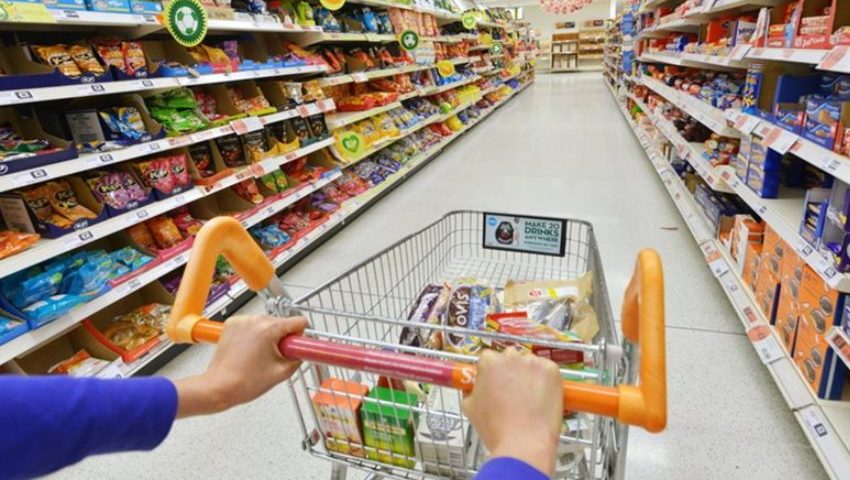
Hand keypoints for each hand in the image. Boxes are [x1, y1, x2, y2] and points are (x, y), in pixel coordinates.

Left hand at [174, 315, 306, 417]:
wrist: (219, 387)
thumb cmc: (244, 382)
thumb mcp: (282, 372)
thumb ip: (298, 357)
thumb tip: (303, 351)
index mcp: (269, 329)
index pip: (298, 321)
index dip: (300, 336)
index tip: (295, 347)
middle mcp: (254, 320)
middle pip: (281, 322)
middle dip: (282, 338)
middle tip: (275, 357)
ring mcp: (241, 321)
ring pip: (266, 323)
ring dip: (268, 336)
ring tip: (259, 356)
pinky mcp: (232, 324)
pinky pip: (252, 325)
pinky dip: (254, 335)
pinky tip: (250, 351)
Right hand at [462, 349, 562, 475]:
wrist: (524, 442)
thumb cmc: (494, 427)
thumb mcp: (469, 407)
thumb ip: (471, 389)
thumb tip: (477, 385)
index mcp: (488, 361)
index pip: (489, 359)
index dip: (492, 373)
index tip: (496, 385)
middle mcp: (510, 356)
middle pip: (510, 358)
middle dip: (511, 372)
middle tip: (513, 393)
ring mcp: (533, 362)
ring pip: (530, 364)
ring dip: (529, 376)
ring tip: (530, 400)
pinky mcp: (552, 370)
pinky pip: (547, 371)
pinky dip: (546, 381)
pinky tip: (542, 399)